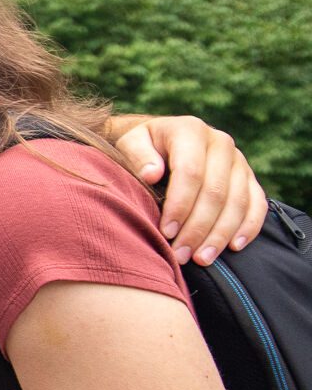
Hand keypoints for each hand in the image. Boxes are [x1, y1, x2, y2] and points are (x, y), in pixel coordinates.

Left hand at [112, 115, 265, 265]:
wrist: (163, 140)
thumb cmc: (143, 148)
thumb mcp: (131, 144)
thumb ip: (138, 155)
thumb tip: (152, 173)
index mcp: (190, 131)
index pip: (190, 172)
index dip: (180, 205)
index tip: (167, 232)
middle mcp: (220, 143)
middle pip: (216, 192)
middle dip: (198, 228)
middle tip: (181, 255)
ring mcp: (239, 161)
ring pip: (238, 202)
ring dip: (220, 234)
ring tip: (201, 259)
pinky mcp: (250, 178)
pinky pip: (257, 205)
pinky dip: (248, 227)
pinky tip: (233, 247)